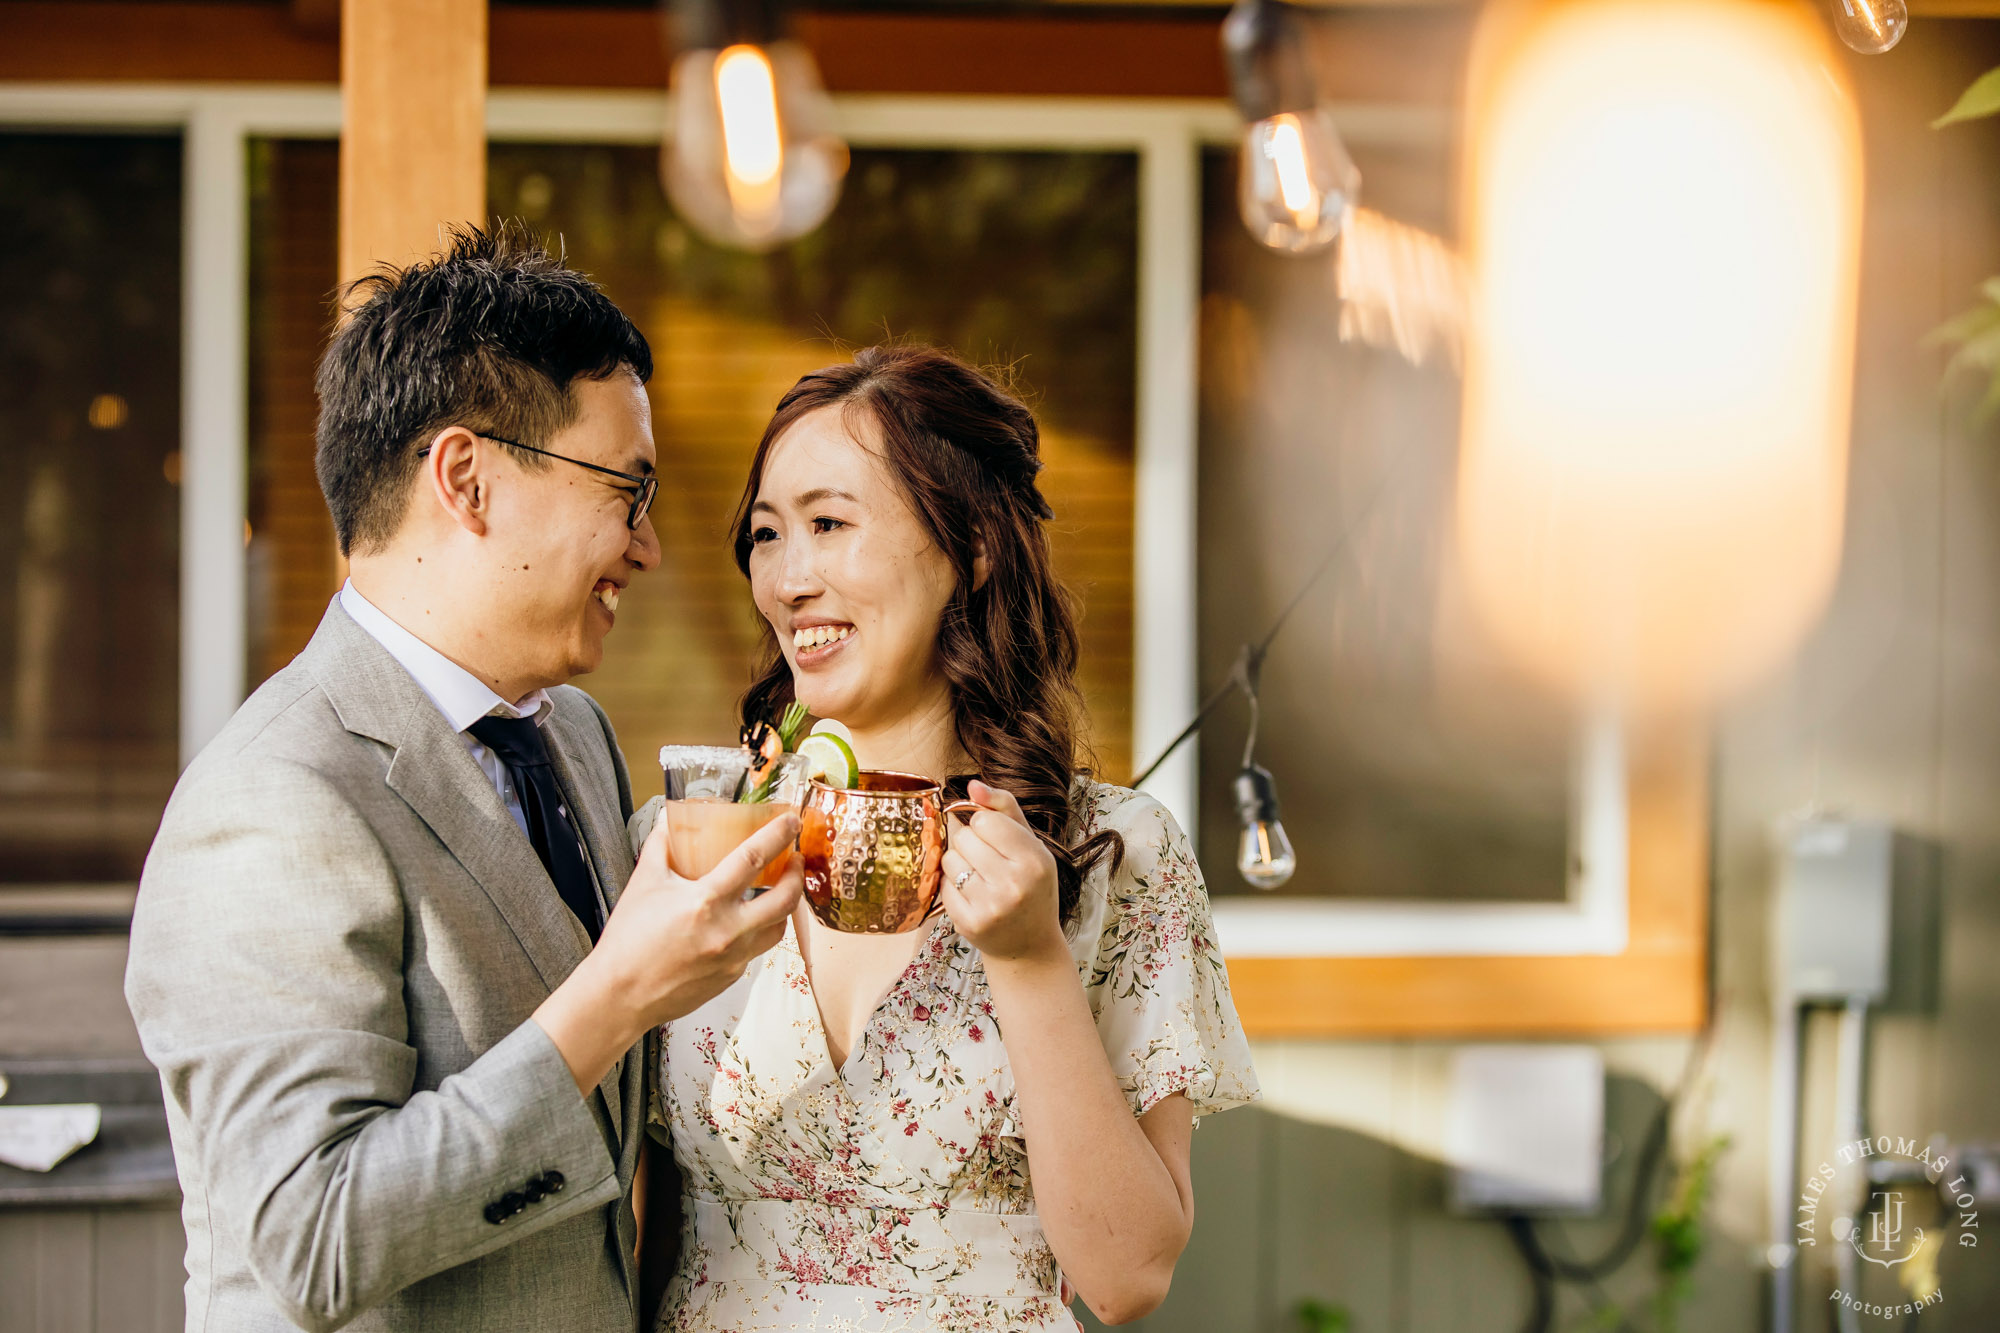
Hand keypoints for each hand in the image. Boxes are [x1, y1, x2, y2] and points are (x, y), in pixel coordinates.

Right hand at [598, 812, 801, 1025]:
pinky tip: (746, 922)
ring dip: (785, 906)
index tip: (791, 821)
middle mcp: (727, 931)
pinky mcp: (731, 977)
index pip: (753, 859)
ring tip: (779, 890)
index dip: (777, 835)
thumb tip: (671, 820)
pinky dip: (757, 931)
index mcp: (705, 902)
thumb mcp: (643, 883)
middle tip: (795, 859)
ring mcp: (733, 958)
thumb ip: (661, 846)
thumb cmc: (628, 940)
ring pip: (778, 928)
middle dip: (797, 875)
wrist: (620, 995)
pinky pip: (755, 950)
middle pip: (784, 899)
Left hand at [939, 781, 1066, 964]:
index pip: (985, 821)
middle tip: (986, 861)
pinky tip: (972, 896)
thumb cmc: (1031, 886)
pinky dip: (952, 887)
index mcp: (1035, 860)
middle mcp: (1014, 884)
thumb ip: (1004, 808)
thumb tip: (972, 786)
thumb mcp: (1031, 845)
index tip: (993, 839)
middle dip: (970, 844)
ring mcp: (990, 906)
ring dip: (959, 864)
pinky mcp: (969, 924)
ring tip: (979, 878)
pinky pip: (943, 886)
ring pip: (950, 860)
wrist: (1029, 945)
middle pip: (964, 838)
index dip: (984, 826)